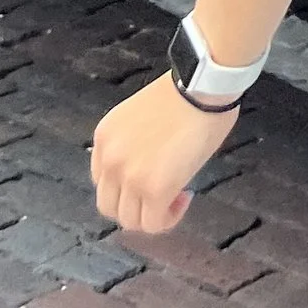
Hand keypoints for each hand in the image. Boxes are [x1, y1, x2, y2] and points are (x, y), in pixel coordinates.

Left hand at [91, 74, 238, 235]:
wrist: (204, 84)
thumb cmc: (188, 91)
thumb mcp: (143, 117)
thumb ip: (136, 145)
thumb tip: (151, 166)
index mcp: (105, 138)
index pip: (104, 181)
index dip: (128, 186)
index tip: (152, 177)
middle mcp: (109, 159)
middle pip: (110, 206)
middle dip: (137, 206)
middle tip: (163, 195)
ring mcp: (129, 176)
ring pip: (130, 220)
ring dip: (154, 214)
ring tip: (177, 196)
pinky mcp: (154, 189)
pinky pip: (154, 223)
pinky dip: (169, 218)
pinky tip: (185, 197)